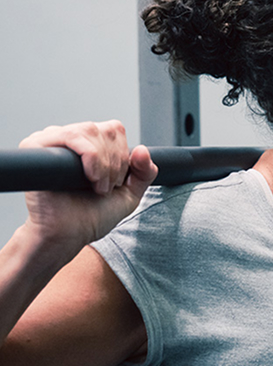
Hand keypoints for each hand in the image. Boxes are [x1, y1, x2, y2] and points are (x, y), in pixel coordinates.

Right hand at [19, 121, 157, 254]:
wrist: (68, 235)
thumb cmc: (90, 218)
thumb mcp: (128, 195)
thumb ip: (144, 173)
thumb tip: (143, 150)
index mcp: (88, 147)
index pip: (113, 130)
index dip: (122, 156)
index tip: (116, 183)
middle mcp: (69, 141)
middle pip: (104, 129)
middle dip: (114, 162)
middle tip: (105, 188)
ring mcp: (52, 141)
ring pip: (90, 130)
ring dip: (103, 163)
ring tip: (97, 187)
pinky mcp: (36, 145)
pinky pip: (71, 135)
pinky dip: (90, 156)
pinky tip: (89, 178)